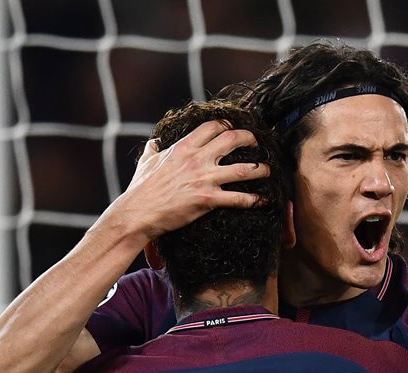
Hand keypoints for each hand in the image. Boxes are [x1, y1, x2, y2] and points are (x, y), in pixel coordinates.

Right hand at [101, 121, 269, 241]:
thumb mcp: (147, 161)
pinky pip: (238, 198)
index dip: (228, 125)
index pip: (212, 126)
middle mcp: (197, 159)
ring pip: (243, 169)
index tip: (235, 128)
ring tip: (268, 170)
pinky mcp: (208, 199)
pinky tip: (262, 201)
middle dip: (250, 139)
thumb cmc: (141, 189)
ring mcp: (204, 179)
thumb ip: (154, 148)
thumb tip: (156, 141)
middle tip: (258, 143)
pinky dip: (253, 200)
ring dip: (260, 169)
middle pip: (232, 140)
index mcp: (183, 147)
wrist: (138, 212)